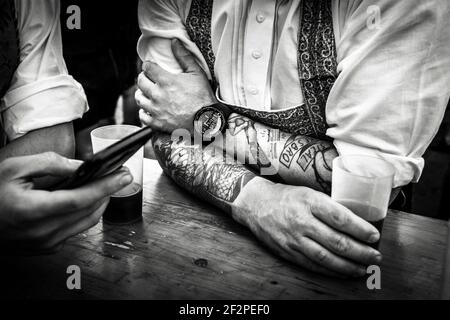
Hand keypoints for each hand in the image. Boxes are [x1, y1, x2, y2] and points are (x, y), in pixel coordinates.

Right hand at [0, 152, 132, 253]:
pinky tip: (86, 200)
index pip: (80, 199)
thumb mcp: (14, 168)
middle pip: (88, 212)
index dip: (105, 187)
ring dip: (100, 204)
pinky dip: (86, 214)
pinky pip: (75, 230)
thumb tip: (80, 167)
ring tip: (107, 186)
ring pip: (86, 223)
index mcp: (32, 210)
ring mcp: (44, 243)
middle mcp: (41, 232)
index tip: (123, 176)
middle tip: (120, 176)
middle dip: (108, 192)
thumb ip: (49, 164)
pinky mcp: (46, 248)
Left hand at [136, 39, 216, 132]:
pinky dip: (144, 112)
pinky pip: (143, 117)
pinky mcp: (157, 123)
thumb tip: (174, 42)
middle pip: (140, 82)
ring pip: (139, 99)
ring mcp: (156, 110)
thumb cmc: (203, 97)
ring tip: (148, 93)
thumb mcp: (196, 73)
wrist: (206, 121)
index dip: (148, 65)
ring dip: (142, 94)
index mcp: (166, 81)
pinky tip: (149, 109)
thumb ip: (183, 56)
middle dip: (143, 78)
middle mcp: (158, 95)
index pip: (147, 67)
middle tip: (149, 79)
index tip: (152, 67)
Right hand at [237, 180, 381, 276]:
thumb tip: (358, 221)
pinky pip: (313, 265)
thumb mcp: (308, 193)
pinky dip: (332, 271)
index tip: (375, 235)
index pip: (339, 217)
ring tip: (365, 268)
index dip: (360, 229)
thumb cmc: (287, 197)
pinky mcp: (288, 252)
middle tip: (376, 255)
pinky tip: (345, 272)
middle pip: (336, 241)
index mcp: (309, 202)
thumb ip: (329, 206)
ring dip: (349, 266)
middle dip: (361, 251)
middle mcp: (302, 221)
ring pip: (326, 258)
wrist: (256, 204)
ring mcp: (294, 239)